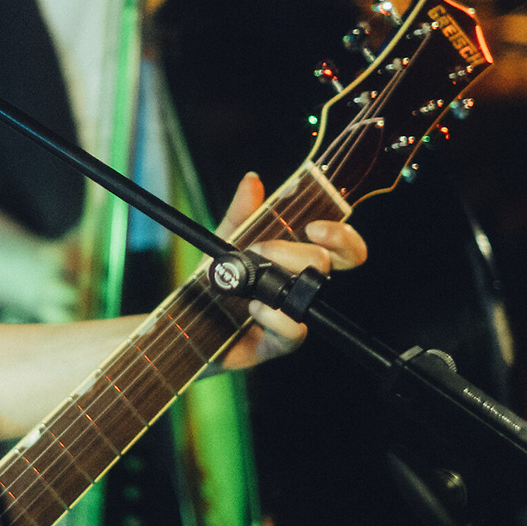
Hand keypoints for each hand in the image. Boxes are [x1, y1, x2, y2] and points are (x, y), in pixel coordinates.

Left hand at [210, 173, 365, 369]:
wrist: (186, 321)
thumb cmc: (214, 281)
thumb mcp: (224, 242)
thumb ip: (241, 213)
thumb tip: (252, 180)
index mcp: (296, 260)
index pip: (340, 248)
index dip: (341, 236)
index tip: (314, 227)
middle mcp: (299, 288)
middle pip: (326, 266)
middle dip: (296, 252)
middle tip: (261, 250)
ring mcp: (292, 316)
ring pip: (311, 300)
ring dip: (284, 282)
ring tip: (254, 281)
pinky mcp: (277, 344)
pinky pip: (293, 333)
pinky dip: (275, 318)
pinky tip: (255, 309)